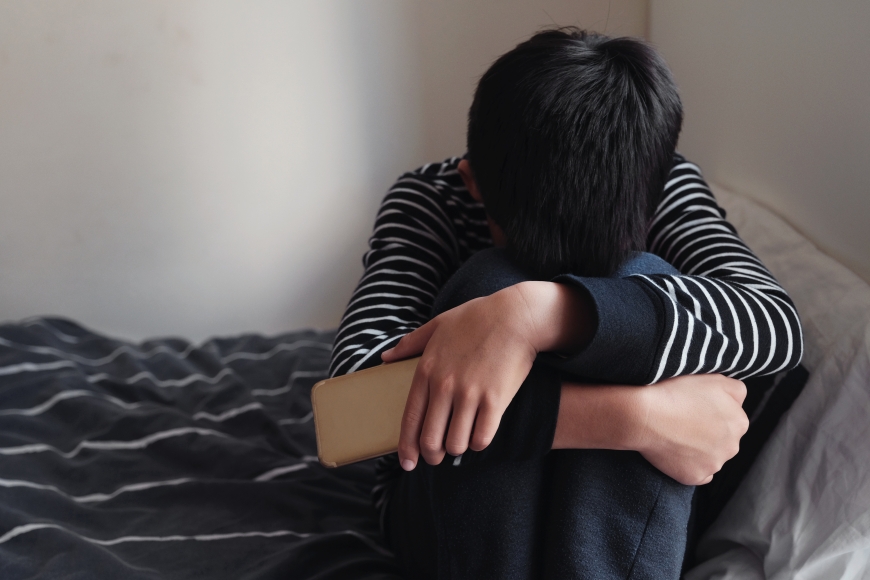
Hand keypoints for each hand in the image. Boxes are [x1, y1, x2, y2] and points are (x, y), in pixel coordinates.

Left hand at [382, 281, 592, 470]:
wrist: (515, 315)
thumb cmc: (476, 318)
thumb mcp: (437, 325)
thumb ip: (409, 344)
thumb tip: (385, 358)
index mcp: (426, 370)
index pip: (410, 419)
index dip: (407, 446)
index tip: (407, 463)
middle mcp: (444, 385)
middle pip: (430, 439)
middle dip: (432, 455)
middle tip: (437, 457)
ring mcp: (470, 394)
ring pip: (456, 444)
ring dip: (457, 448)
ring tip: (461, 442)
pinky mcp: (495, 399)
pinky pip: (481, 438)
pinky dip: (479, 443)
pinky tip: (480, 435)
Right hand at [632, 374, 748, 484]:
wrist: (645, 415)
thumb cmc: (676, 393)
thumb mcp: (713, 378)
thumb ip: (737, 389)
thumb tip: (740, 401)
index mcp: (739, 422)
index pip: (731, 418)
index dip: (711, 412)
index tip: (694, 407)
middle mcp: (732, 446)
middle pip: (723, 440)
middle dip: (708, 433)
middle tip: (684, 420)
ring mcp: (713, 464)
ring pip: (711, 457)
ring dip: (698, 450)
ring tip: (675, 435)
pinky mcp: (695, 477)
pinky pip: (698, 474)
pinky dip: (689, 465)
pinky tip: (676, 452)